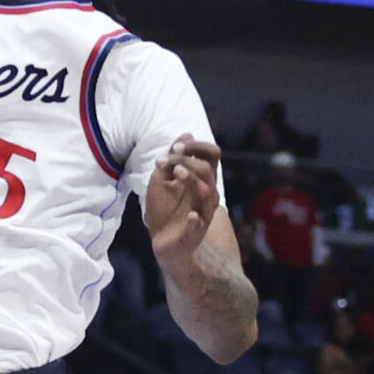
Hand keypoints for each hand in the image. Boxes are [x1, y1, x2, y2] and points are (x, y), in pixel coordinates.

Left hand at [145, 137, 224, 260]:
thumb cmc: (164, 208)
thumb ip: (171, 159)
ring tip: (175, 172)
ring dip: (191, 180)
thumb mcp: (161, 179)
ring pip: (205, 192)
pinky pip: (199, 225)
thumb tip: (186, 134)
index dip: (198, 146)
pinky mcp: (194, 232)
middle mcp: (207, 193)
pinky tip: (191, 215)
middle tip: (164, 160)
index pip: (212, 155)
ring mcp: (203, 213)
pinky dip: (196, 220)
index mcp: (202, 179)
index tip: (176, 147)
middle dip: (186, 160)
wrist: (160, 239)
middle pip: (206, 170)